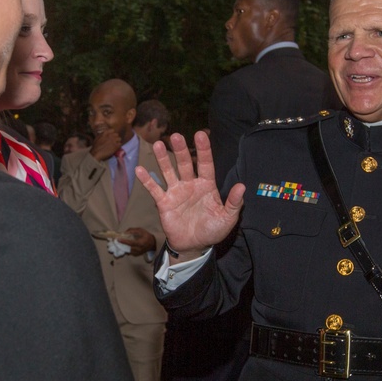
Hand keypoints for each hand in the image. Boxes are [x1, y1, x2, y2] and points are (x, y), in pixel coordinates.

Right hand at [90, 128, 121, 161]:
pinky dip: (118, 146)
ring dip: (118, 141)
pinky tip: (115, 148)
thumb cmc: (95, 146)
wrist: (96, 153)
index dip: (112, 133)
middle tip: (114, 141)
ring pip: (119, 139)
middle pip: (117, 134)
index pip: (113, 130)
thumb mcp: (97, 138)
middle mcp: (110, 135)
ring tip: (115, 145)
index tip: (112, 136)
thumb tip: (106, 133)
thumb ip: (102, 134)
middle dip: (115, 137)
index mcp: (105, 133)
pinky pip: (120, 144)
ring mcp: (113, 140)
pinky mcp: (116, 146)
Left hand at [121, 228, 155, 256]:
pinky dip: (126, 249)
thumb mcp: (141, 230)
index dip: (124, 241)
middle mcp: (139, 249)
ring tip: (118, 243)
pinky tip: (123, 246)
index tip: (118, 239)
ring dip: (123, 247)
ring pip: (128, 251)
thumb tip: (125, 232)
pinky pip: (129, 252)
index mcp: (141, 243)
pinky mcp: (136, 255)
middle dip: (121, 245)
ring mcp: (138, 253)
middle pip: (128, 248)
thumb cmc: (146, 236)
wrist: (152, 243)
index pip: (131, 243)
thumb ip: (133, 230)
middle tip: (116, 241)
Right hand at [135, 131, 244, 257]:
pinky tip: (139, 169)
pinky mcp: (164, 203)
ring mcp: (176, 192)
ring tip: (157, 145)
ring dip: (163, 159)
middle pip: (185, 164)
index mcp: (207, 185)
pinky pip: (154, 189)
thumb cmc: (212, 230)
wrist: (194, 246)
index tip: (201, 134)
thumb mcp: (227, 218)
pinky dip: (147, 180)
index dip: (204, 150)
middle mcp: (190, 184)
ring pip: (168, 172)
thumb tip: (242, 186)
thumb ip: (234, 203)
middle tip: (176, 136)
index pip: (206, 164)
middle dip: (180, 150)